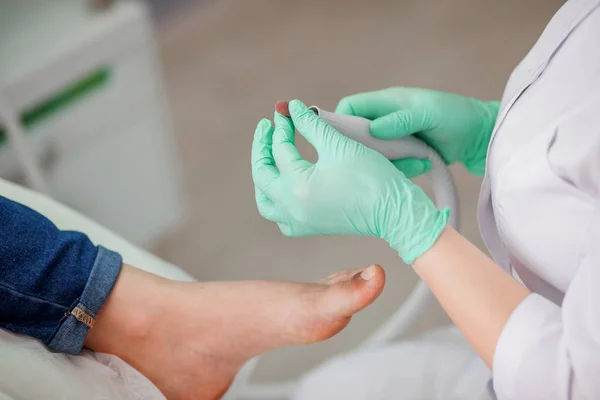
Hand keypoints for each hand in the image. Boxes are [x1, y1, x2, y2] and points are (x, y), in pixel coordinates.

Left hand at [251, 100, 448, 263]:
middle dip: (262, 148)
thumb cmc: (371, 177)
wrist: (394, 212)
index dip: (282, 126)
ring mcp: (300, 222)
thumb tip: (292, 108)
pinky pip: (280, 217)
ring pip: (265, 201)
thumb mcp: (339, 145)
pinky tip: (283, 185)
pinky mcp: (310, 228)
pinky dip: (276, 200)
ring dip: (264, 177)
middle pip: (262, 175)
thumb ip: (311, 124)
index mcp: (297, 187)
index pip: (279, 150)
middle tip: (268, 127)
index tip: (287, 110)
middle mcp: (292, 209)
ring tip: (269, 156)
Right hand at [336, 88, 499, 175]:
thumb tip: (372, 130)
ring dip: (387, 161)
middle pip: (357, 135)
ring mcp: (394, 138)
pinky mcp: (404, 155)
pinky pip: (390, 164)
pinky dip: (402, 168)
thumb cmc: (457, 115)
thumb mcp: (429, 113)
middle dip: (364, 149)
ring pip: (373, 153)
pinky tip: (421, 166)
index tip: (341, 141)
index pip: (350, 107)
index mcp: (386, 101)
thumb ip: (400, 120)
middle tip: (376, 159)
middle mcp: (385, 119)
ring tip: (411, 162)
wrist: (481, 136)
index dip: (340, 121)